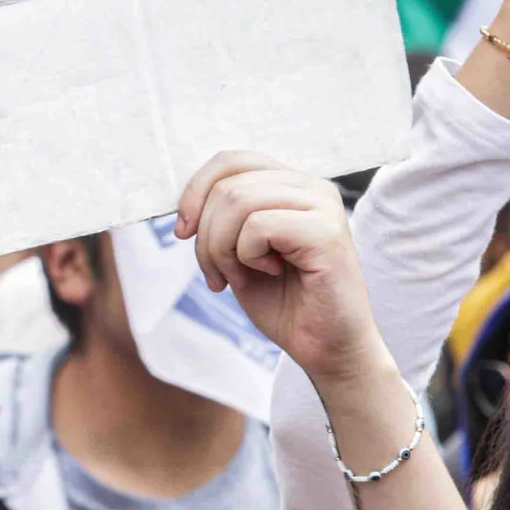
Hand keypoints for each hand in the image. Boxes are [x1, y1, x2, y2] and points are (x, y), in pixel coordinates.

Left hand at [175, 153, 380, 381]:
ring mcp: (323, 205)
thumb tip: (186, 202)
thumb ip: (221, 218)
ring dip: (222, 248)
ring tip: (239, 276)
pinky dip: (247, 255)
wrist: (327, 348)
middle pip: (228, 184)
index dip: (195, 191)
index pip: (231, 161)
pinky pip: (259, 225)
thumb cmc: (285, 303)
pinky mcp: (327, 230)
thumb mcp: (238, 252)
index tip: (183, 232)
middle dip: (206, 235)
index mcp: (292, 185)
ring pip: (238, 200)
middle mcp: (311, 186)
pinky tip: (270, 273)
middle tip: (217, 274)